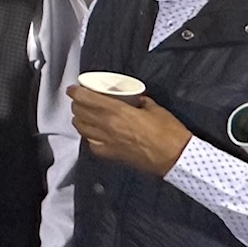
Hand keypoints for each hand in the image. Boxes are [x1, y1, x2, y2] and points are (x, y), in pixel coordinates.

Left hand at [68, 86, 193, 177]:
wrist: (174, 157)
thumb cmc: (168, 131)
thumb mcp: (154, 108)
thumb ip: (139, 101)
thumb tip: (133, 98)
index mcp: (117, 111)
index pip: (86, 99)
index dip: (75, 92)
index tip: (72, 89)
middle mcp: (106, 126)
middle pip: (79, 113)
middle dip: (76, 104)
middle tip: (80, 100)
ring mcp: (106, 142)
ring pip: (80, 128)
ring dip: (79, 119)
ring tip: (83, 114)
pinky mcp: (109, 154)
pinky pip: (90, 143)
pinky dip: (88, 135)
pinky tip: (94, 132)